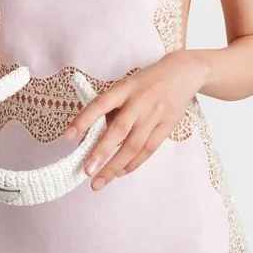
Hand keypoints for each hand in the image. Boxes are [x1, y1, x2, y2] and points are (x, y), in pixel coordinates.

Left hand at [63, 52, 206, 189]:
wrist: (184, 72)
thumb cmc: (148, 80)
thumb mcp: (128, 84)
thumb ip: (113, 106)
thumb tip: (93, 134)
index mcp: (125, 87)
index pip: (101, 104)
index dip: (84, 119)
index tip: (68, 136)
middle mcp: (140, 101)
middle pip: (119, 130)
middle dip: (101, 152)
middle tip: (86, 170)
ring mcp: (155, 115)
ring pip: (134, 145)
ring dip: (115, 165)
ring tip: (99, 180)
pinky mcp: (168, 126)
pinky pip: (149, 149)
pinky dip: (133, 163)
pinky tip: (120, 172)